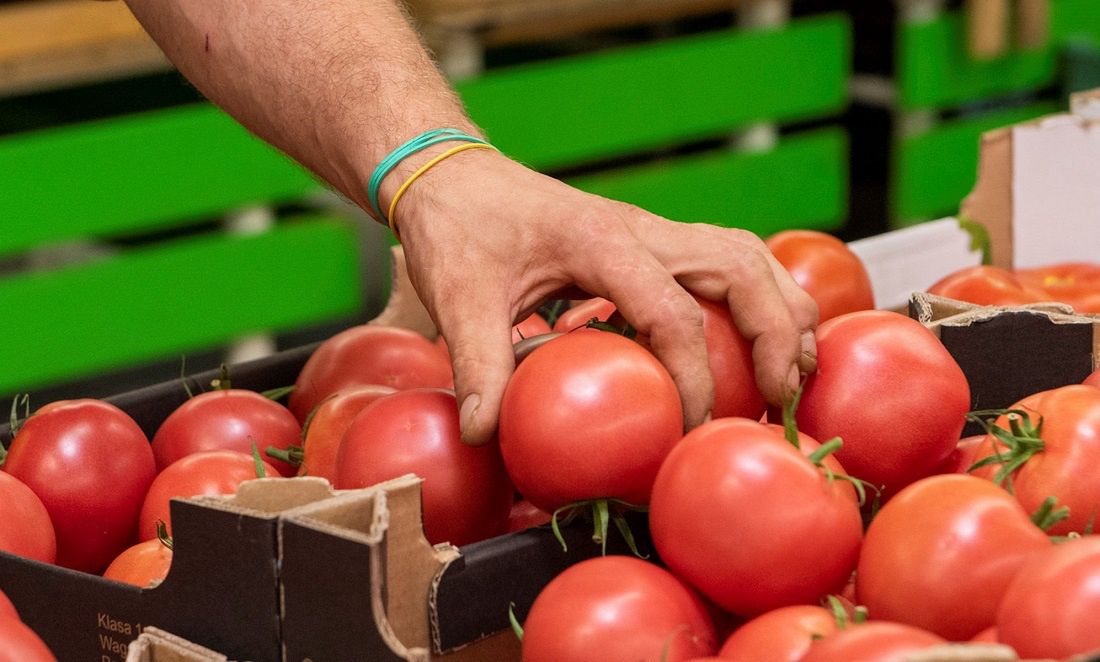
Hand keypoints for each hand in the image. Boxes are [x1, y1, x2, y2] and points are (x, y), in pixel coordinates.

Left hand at [391, 148, 818, 445]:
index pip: (672, 313)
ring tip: (795, 371)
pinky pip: (727, 259)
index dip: (694, 378)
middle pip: (742, 267)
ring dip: (782, 309)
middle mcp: (642, 229)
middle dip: (776, 334)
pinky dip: (760, 297)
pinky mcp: (651, 241)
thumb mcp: (458, 296)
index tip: (691, 428)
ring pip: (748, 255)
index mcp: (601, 241)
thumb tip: (486, 433)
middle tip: (782, 397)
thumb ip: (477, 363)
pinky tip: (761, 338)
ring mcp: (653, 230)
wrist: (453, 173)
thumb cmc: (458, 225)